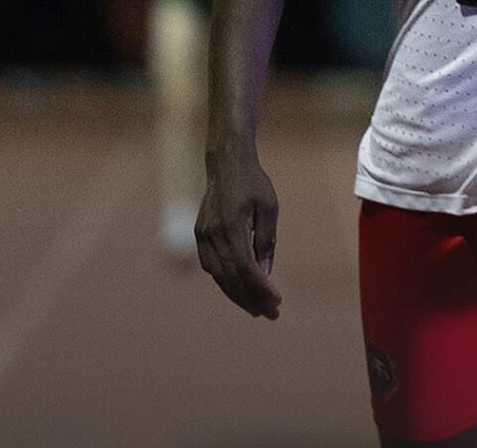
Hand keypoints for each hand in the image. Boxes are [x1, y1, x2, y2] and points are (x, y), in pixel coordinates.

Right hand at [196, 148, 281, 319]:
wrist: (226, 163)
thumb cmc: (253, 182)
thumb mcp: (269, 207)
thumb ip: (266, 240)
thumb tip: (266, 272)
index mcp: (232, 226)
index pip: (246, 268)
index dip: (261, 288)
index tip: (277, 302)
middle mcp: (213, 235)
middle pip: (231, 277)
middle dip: (251, 299)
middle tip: (270, 314)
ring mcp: (203, 236)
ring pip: (219, 276)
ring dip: (237, 295)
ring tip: (256, 309)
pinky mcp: (200, 235)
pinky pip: (211, 266)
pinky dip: (225, 280)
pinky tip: (238, 289)